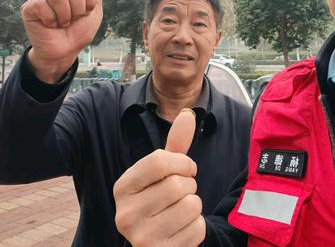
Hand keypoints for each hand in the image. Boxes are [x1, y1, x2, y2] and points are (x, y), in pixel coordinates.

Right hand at [21, 0, 109, 82]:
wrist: (64, 52)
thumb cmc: (78, 34)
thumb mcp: (93, 14)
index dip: (90, 3)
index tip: (85, 14)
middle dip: (78, 10)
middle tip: (72, 20)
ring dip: (64, 16)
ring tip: (61, 24)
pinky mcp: (29, 7)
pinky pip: (42, 5)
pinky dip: (50, 20)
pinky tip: (49, 25)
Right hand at [114, 109, 205, 246]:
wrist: (157, 242)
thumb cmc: (162, 197)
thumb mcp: (164, 172)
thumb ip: (175, 144)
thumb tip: (188, 113)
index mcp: (123, 186)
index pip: (159, 160)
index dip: (182, 161)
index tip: (186, 168)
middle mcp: (124, 213)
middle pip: (178, 184)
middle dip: (190, 185)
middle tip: (181, 194)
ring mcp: (140, 238)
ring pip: (191, 205)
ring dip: (194, 205)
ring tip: (181, 210)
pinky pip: (197, 229)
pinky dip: (197, 226)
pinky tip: (182, 229)